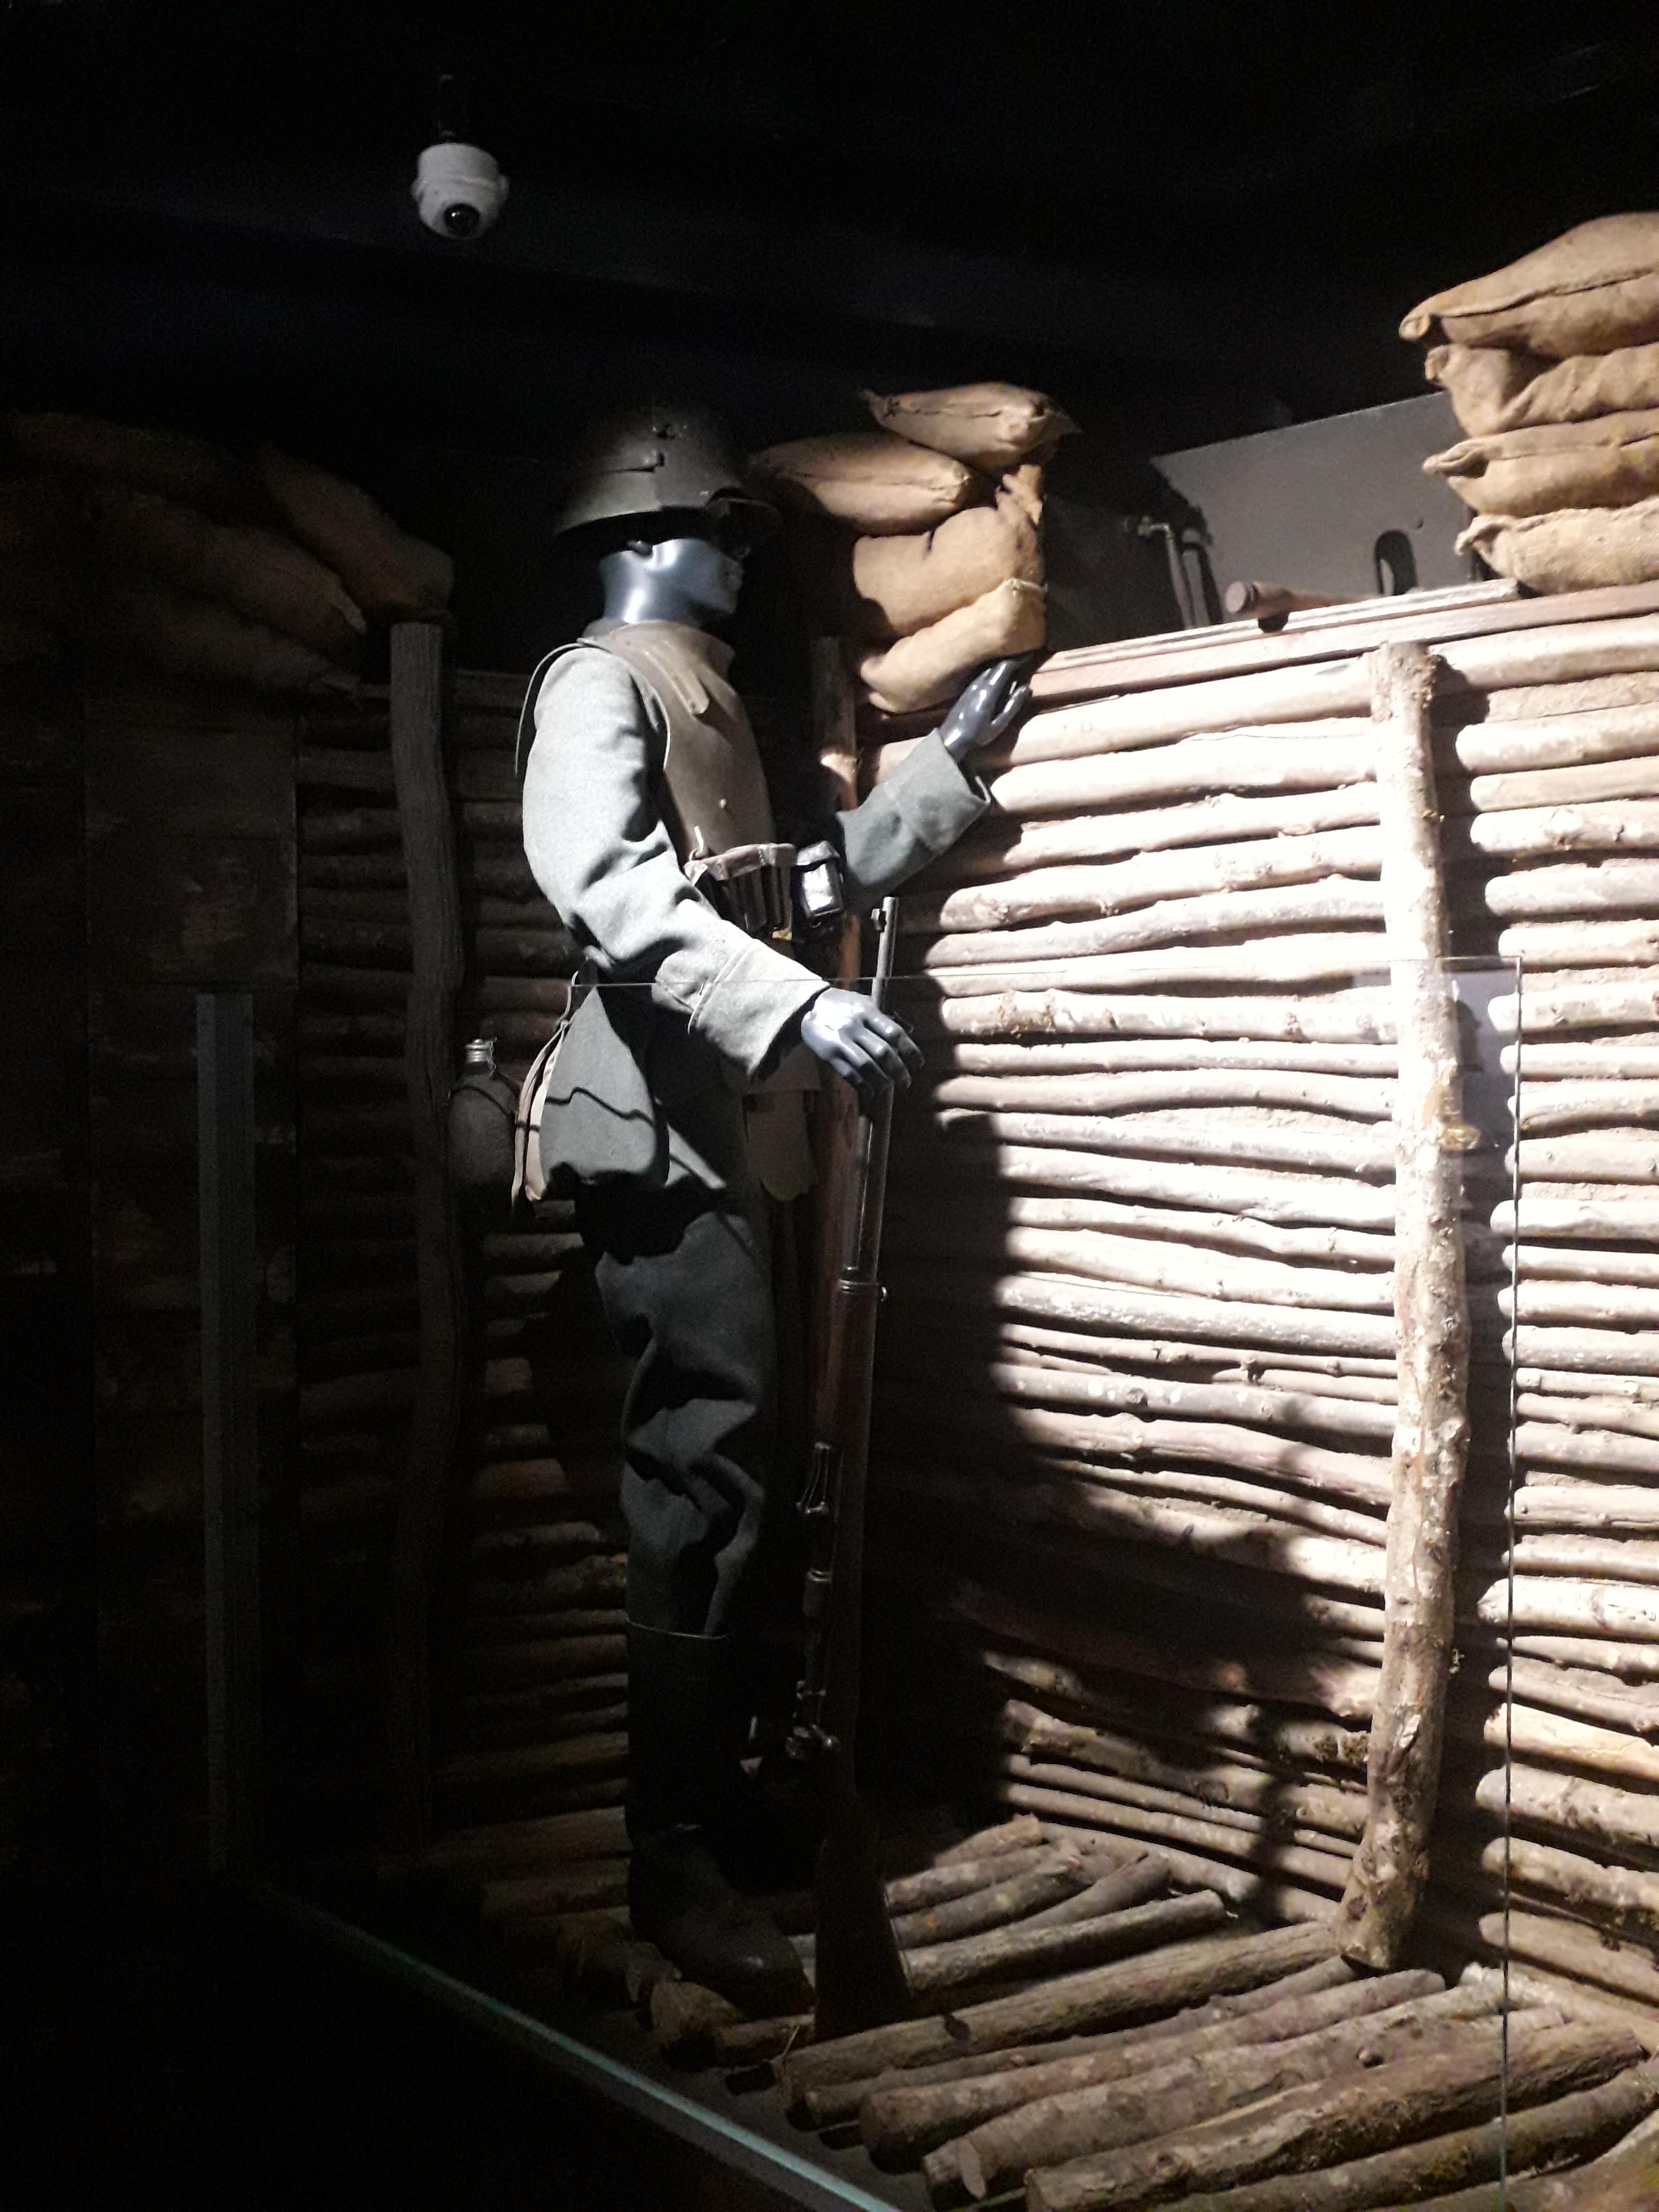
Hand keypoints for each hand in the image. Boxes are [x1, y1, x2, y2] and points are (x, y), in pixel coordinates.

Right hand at [799, 988, 922, 1107]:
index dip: (909, 1050)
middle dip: (898, 1071)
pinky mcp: (829, 1054)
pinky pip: (849, 1073)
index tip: (918, 1063)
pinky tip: (870, 1092)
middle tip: (906, 1082)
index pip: (894, 1033)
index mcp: (867, 1012)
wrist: (807, 1006)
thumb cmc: (842, 1005)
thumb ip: (886, 1016)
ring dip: (881, 1080)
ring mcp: (841, 1041)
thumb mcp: (864, 1002)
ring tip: (889, 1087)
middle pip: (883, 1053)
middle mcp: (855, 1027)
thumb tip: (911, 1029)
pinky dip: (862, 1085)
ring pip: (867, 1066)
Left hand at [938, 654, 1035, 761]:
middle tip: (1026, 661)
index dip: (1018, 660)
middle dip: (1012, 661)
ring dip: (1003, 667)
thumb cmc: (977, 735)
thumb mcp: (999, 724)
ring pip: (990, 669)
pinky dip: (995, 673)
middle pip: (997, 665)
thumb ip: (1013, 705)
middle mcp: (979, 683)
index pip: (1005, 666)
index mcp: (988, 691)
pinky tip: (1001, 680)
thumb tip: (1026, 688)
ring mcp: (972, 685)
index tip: (1030, 656)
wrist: (951, 738)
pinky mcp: (968, 688)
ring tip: (1016, 669)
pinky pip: (983, 675)